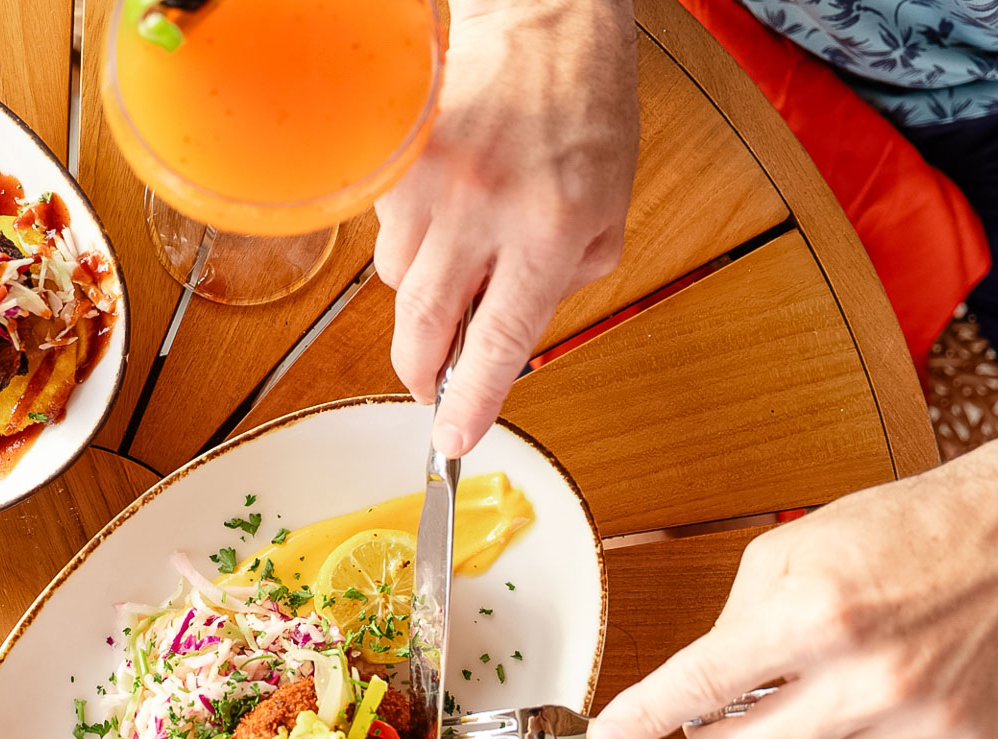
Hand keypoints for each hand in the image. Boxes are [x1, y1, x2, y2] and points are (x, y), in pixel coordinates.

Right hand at [375, 0, 638, 458]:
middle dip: (423, 374)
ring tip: (458, 255)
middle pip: (426, 328)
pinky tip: (446, 200)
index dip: (472, 400)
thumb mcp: (609, 201)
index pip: (499, 343)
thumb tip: (512, 329)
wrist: (538, 14)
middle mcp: (482, 213)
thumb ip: (566, 274)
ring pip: (398, 282)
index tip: (454, 438)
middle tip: (430, 388)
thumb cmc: (582, 98)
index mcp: (548, 230)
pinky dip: (413, 235)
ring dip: (423, 291)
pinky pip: (388, 230)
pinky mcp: (393, 166)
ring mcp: (429, 187)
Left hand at [588, 414, 997, 738]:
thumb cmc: (899, 532)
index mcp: (818, 613)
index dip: (647, 714)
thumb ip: (734, 620)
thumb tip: (695, 685)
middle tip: (710, 712)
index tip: (607, 737)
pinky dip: (851, 737)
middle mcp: (870, 675)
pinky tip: (874, 687)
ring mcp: (920, 716)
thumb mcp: (790, 549)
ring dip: (788, 736)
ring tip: (817, 678)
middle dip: (712, 737)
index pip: (706, 682)